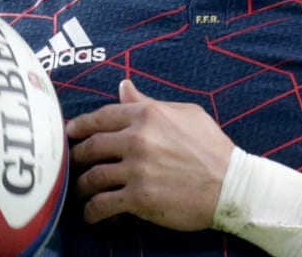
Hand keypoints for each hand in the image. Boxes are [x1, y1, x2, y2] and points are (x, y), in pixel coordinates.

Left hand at [67, 79, 234, 230]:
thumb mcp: (185, 113)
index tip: (69, 133)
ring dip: (81, 186)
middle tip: (72, 164)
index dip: (80, 126)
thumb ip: (149, 102)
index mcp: (147, 114)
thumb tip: (123, 87)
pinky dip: (92, 211)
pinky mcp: (139, 198)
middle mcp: (138, 139)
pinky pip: (103, 204)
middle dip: (76, 157)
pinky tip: (91, 215)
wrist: (232, 185)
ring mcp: (137, 169)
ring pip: (92, 177)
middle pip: (91, 147)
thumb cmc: (212, 147)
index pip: (101, 117)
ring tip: (80, 192)